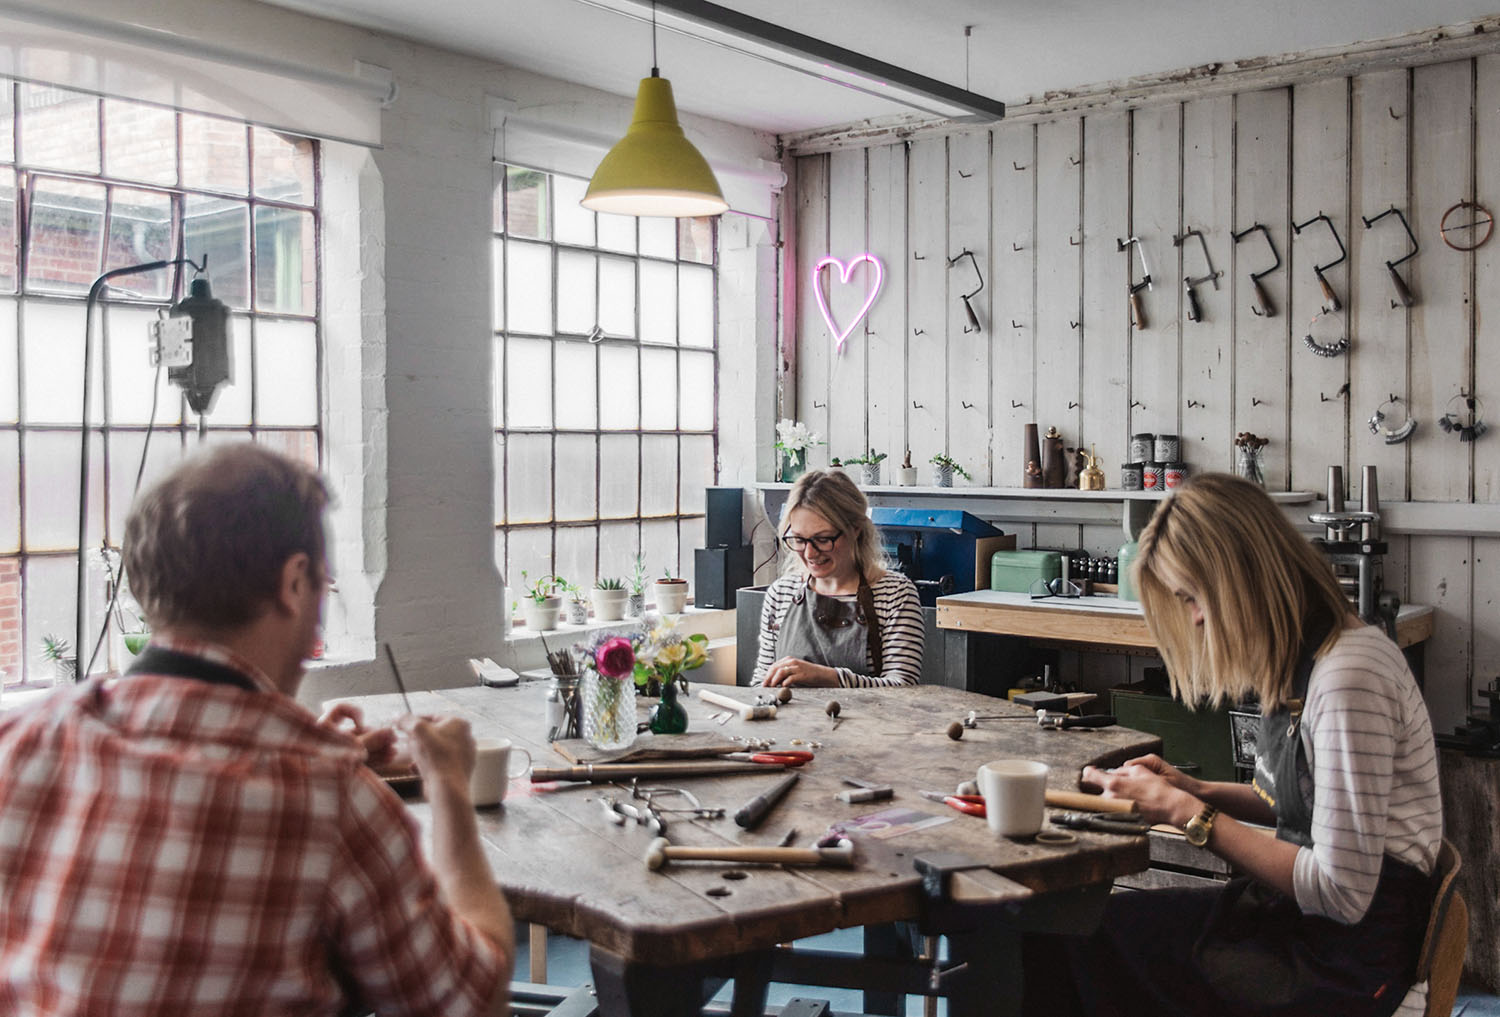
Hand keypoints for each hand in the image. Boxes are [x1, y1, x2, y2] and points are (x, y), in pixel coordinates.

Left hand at [319, 702, 399, 768]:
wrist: (307, 797)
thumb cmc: (323, 766)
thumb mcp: (349, 750)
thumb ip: (370, 741)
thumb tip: (391, 731)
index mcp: (324, 729)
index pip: (342, 710)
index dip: (355, 713)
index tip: (361, 724)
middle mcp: (330, 740)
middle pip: (357, 732)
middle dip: (376, 737)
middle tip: (393, 741)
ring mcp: (337, 755)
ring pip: (361, 748)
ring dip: (379, 749)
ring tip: (394, 753)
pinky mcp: (343, 769)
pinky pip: (360, 760)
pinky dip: (374, 759)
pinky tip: (388, 759)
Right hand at [398, 714, 476, 792]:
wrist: (447, 788)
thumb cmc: (435, 756)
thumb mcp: (417, 731)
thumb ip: (406, 721)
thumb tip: (397, 716)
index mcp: (460, 724)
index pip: (433, 716)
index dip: (414, 721)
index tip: (402, 726)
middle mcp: (465, 738)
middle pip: (434, 734)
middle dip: (418, 739)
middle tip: (407, 743)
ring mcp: (463, 755)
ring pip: (435, 749)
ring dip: (420, 753)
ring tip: (412, 757)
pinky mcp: (458, 770)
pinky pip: (438, 763)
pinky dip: (426, 765)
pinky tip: (416, 769)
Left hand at [763, 657, 838, 686]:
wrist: (822, 674)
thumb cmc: (807, 674)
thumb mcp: (794, 670)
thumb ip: (785, 672)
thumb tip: (773, 680)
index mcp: (788, 659)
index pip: (773, 666)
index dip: (767, 675)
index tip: (764, 683)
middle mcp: (791, 662)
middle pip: (775, 668)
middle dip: (768, 678)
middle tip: (765, 686)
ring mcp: (797, 667)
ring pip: (780, 672)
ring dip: (774, 680)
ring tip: (772, 687)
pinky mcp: (802, 674)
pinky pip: (790, 678)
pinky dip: (784, 683)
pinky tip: (783, 687)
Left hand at [1080, 761, 1199, 828]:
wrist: (1170, 807)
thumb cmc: (1157, 787)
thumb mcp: (1139, 770)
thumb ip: (1120, 770)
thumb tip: (1109, 772)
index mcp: (1113, 783)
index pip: (1089, 775)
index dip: (1090, 772)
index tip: (1092, 771)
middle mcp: (1110, 798)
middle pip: (1093, 791)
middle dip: (1100, 786)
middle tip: (1113, 785)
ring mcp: (1115, 811)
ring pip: (1102, 802)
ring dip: (1108, 797)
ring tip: (1125, 795)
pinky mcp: (1120, 819)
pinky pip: (1111, 811)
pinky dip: (1115, 807)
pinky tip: (1128, 804)